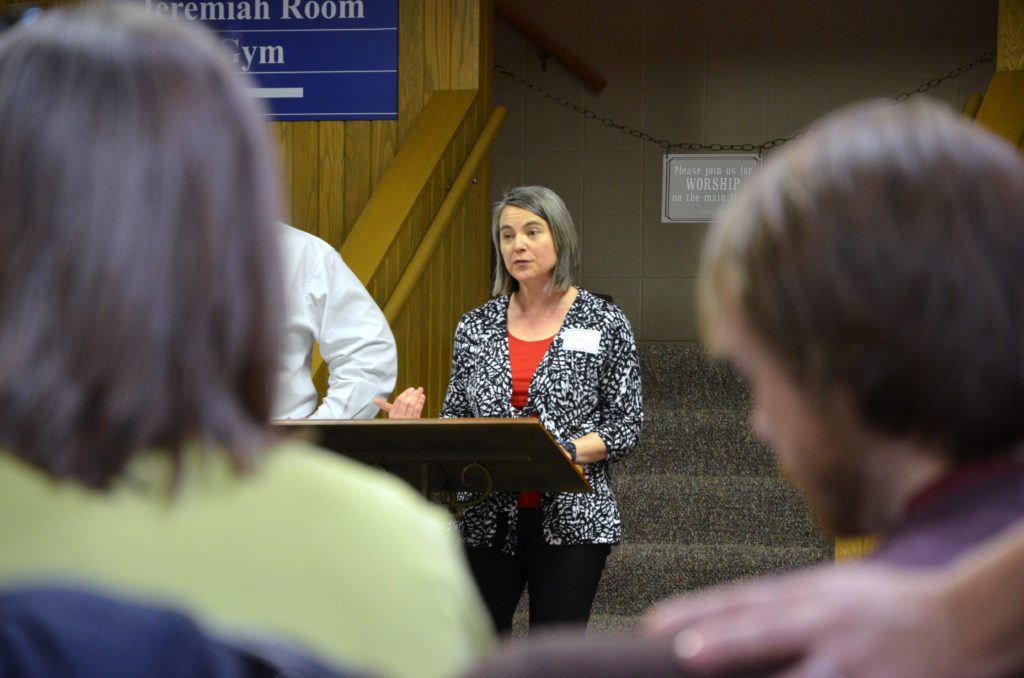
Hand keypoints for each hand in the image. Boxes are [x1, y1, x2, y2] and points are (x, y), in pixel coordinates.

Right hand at [373, 387, 424, 418]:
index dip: (405, 394)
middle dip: (412, 394)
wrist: (404, 435)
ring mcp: (407, 420)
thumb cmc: (397, 421)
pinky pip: (417, 410)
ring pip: (412, 406)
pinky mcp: (414, 421)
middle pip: (406, 402)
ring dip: (417, 397)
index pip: (398, 401)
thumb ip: (384, 406)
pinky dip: (420, 402)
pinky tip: (422, 397)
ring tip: (420, 391)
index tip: (411, 389)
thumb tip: (374, 400)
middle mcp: (399, 417)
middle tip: (417, 389)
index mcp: (392, 414)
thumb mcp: (391, 414)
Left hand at [644, 563, 963, 677]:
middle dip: (724, 643)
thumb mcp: (831, 590)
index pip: (745, 601)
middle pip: (767, 632)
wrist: (961, 623)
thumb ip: (780, 606)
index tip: (655, 625)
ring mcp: (855, 663)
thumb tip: (722, 620)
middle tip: (683, 654)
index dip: (699, 613)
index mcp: (811, 595)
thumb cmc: (885, 606)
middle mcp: (827, 625)